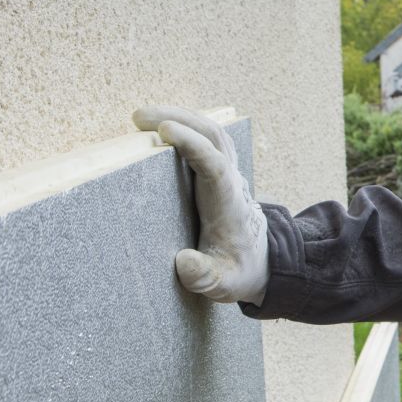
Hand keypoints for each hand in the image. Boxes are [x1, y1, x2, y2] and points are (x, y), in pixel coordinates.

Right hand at [133, 105, 268, 304]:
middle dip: (181, 120)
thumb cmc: (237, 272)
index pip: (215, 166)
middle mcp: (232, 183)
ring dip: (181, 118)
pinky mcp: (220, 173)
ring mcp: (228, 174)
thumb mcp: (223, 284)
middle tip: (139, 117)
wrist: (262, 264)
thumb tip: (184, 261)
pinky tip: (159, 126)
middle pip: (215, 138)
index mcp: (229, 206)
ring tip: (141, 117)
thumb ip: (204, 277)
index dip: (193, 146)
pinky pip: (208, 141)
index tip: (165, 131)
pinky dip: (186, 127)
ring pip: (212, 134)